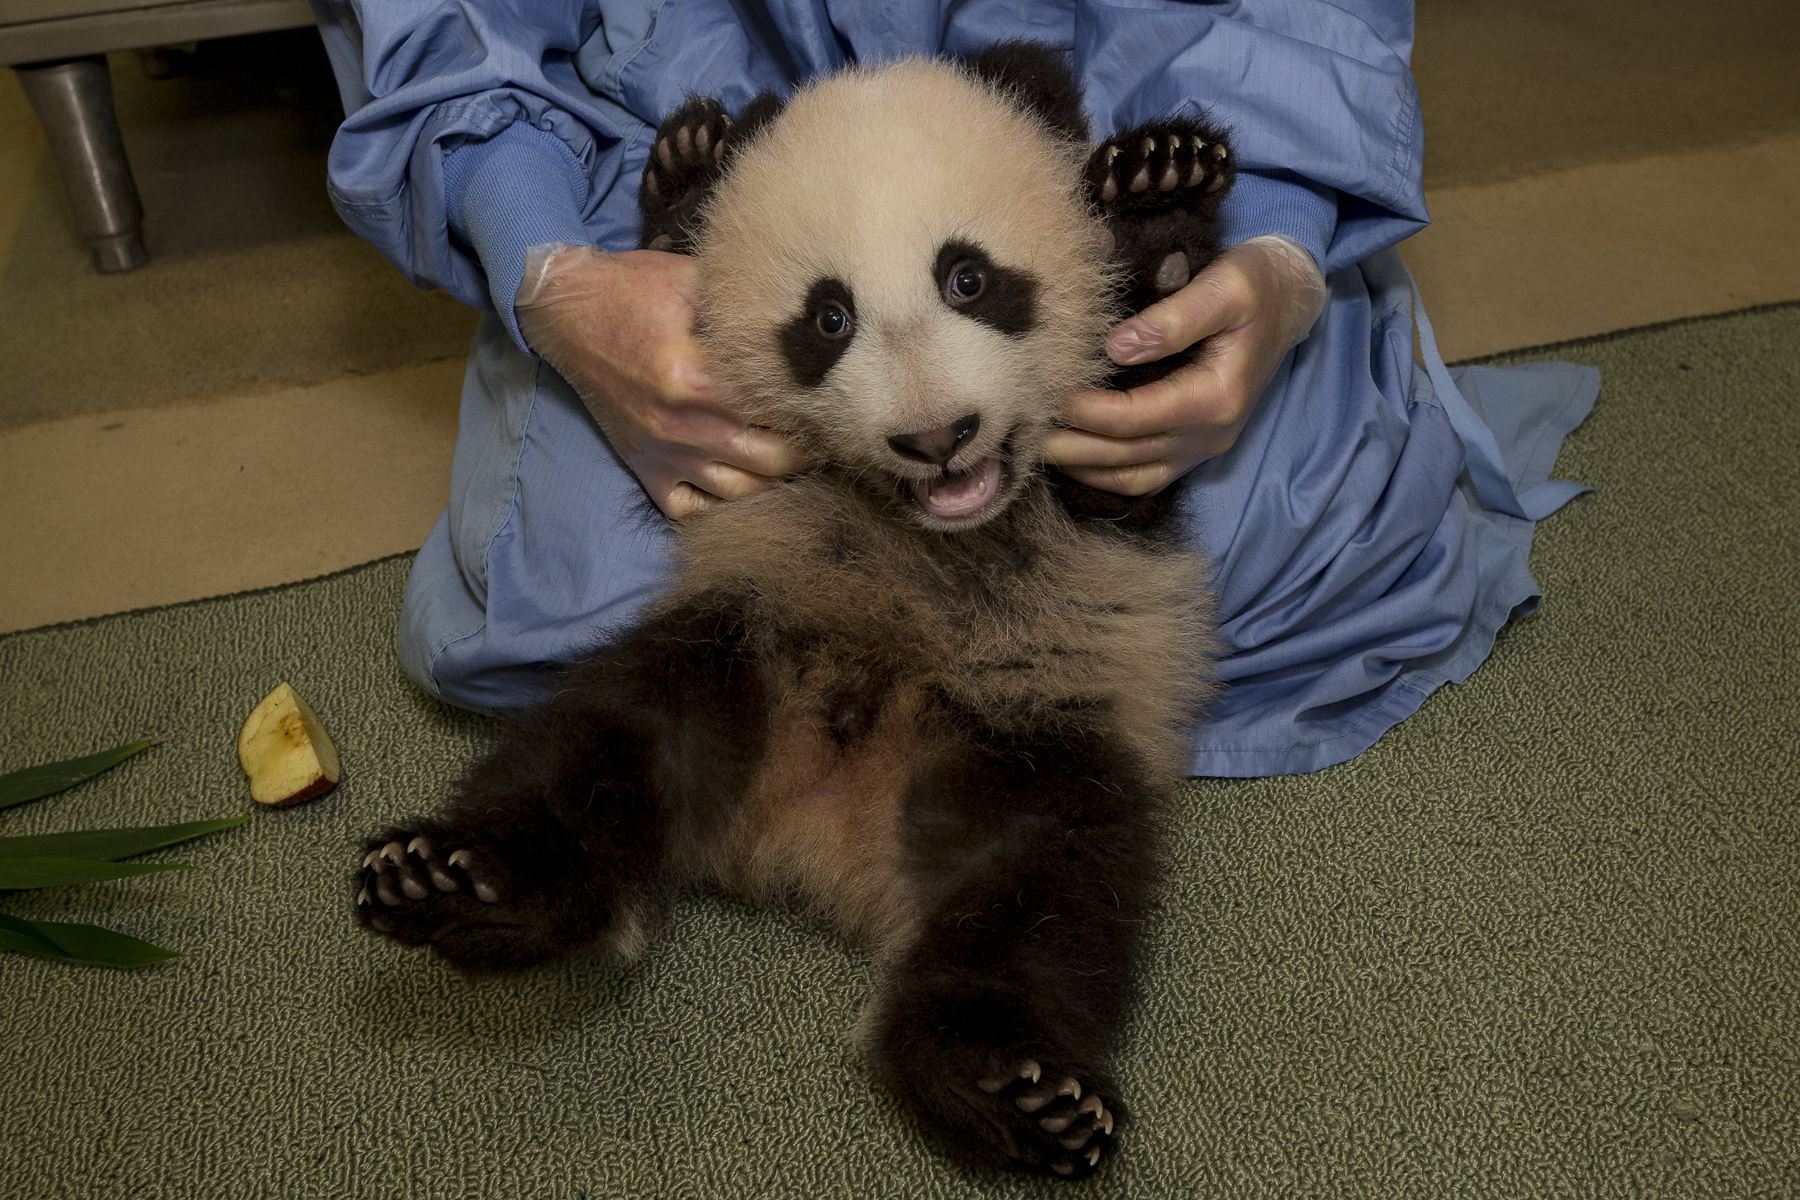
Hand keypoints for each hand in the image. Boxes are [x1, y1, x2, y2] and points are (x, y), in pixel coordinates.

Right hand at [514, 243, 812, 518]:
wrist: (566, 313)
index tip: (833, 405)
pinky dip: (720, 506)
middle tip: (826, 437)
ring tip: (795, 463)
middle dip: (806, 453)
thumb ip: (743, 309)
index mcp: (694, 377)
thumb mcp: (692, 281)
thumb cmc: (633, 290)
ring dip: (773, 483)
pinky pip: (689, 509)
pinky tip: (743, 486)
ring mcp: (660, 452)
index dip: (812, 411)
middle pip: (767, 461)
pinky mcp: (643, 467)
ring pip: (737, 492)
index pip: (775, 410)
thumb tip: (804, 322)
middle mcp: (678, 425)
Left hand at [1044, 235, 1326, 494]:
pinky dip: (1100, 473)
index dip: (1086, 411)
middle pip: (1124, 455)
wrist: (1289, 300)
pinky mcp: (1190, 447)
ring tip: (1032, 444)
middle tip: (1018, 429)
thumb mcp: (1225, 286)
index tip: (1046, 393)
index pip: (1136, 418)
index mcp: (1217, 397)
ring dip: (1079, 466)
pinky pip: (1141, 477)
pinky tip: (1066, 455)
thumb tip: (1117, 345)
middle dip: (1069, 446)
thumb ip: (1174, 317)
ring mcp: (1201, 448)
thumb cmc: (1255, 284)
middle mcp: (1209, 434)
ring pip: (1129, 476)